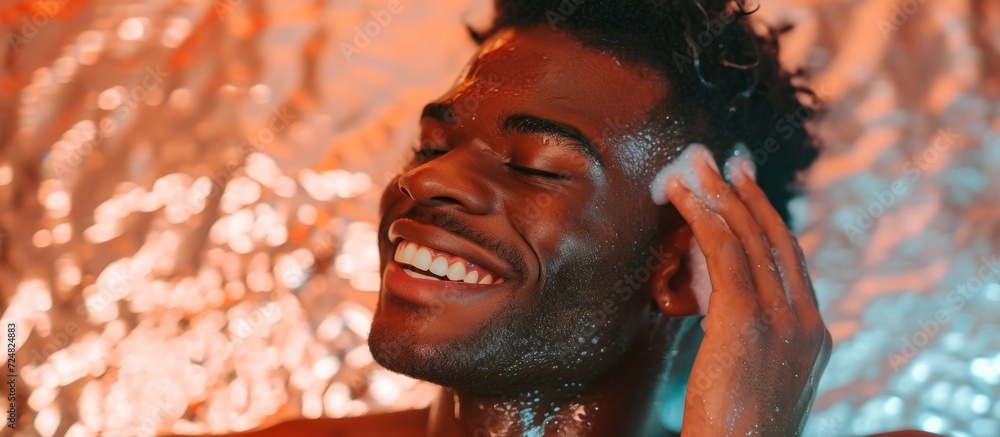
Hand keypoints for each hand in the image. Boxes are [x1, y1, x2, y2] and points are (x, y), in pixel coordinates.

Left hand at [661, 145, 831, 435]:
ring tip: (695, 165)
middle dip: (748, 195)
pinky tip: (682, 195)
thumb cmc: (736, 433)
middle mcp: (807, 324)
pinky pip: (725, 253)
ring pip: (750, 239)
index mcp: (813, 338)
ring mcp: (784, 322)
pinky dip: (703, 216)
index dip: (768, 222)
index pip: (791, 265)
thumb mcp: (754, 379)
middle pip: (777, 241)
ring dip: (719, 195)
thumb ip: (750, 339)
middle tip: (725, 160)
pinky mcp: (749, 323)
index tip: (747, 192)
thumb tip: (717, 306)